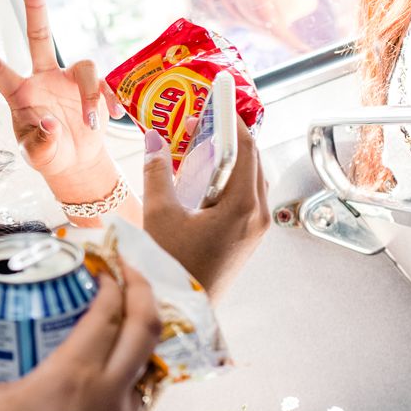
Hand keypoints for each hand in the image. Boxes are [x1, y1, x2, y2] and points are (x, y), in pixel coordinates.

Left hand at [0, 0, 124, 195]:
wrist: (77, 163)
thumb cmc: (49, 155)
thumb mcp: (39, 156)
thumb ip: (41, 144)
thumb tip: (52, 125)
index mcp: (20, 93)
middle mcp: (42, 77)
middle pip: (38, 33)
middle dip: (35, 1)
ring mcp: (68, 78)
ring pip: (85, 67)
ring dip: (91, 96)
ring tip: (91, 123)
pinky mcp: (93, 86)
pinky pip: (104, 84)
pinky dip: (107, 102)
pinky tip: (110, 118)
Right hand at [0, 262, 158, 410]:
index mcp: (75, 377)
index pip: (110, 309)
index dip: (110, 275)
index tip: (97, 256)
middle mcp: (110, 395)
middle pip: (148, 327)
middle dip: (142, 289)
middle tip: (123, 269)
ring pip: (151, 363)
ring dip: (143, 330)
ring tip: (121, 313)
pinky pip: (140, 395)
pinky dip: (135, 368)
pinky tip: (110, 368)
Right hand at [140, 117, 269, 296]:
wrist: (180, 312)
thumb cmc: (170, 267)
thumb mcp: (159, 215)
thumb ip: (157, 172)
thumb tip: (152, 137)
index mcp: (241, 207)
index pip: (245, 148)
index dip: (231, 119)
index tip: (218, 98)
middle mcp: (257, 215)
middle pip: (251, 160)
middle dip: (228, 136)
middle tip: (199, 121)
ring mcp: (256, 229)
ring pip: (250, 178)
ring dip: (228, 158)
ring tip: (199, 146)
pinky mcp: (248, 238)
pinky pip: (245, 196)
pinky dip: (228, 179)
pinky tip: (202, 179)